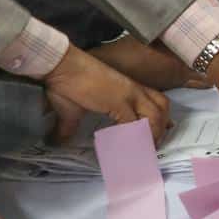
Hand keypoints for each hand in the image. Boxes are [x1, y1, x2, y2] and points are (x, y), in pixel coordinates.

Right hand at [42, 45, 171, 143]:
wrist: (62, 67)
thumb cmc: (66, 83)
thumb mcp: (72, 109)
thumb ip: (68, 127)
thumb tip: (57, 142)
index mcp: (128, 88)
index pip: (154, 102)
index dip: (157, 121)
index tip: (155, 137)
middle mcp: (134, 90)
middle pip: (161, 107)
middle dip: (161, 128)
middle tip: (152, 145)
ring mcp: (129, 95)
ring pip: (154, 116)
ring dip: (151, 135)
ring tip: (142, 150)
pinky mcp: (119, 103)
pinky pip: (135, 125)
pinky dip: (135, 139)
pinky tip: (129, 150)